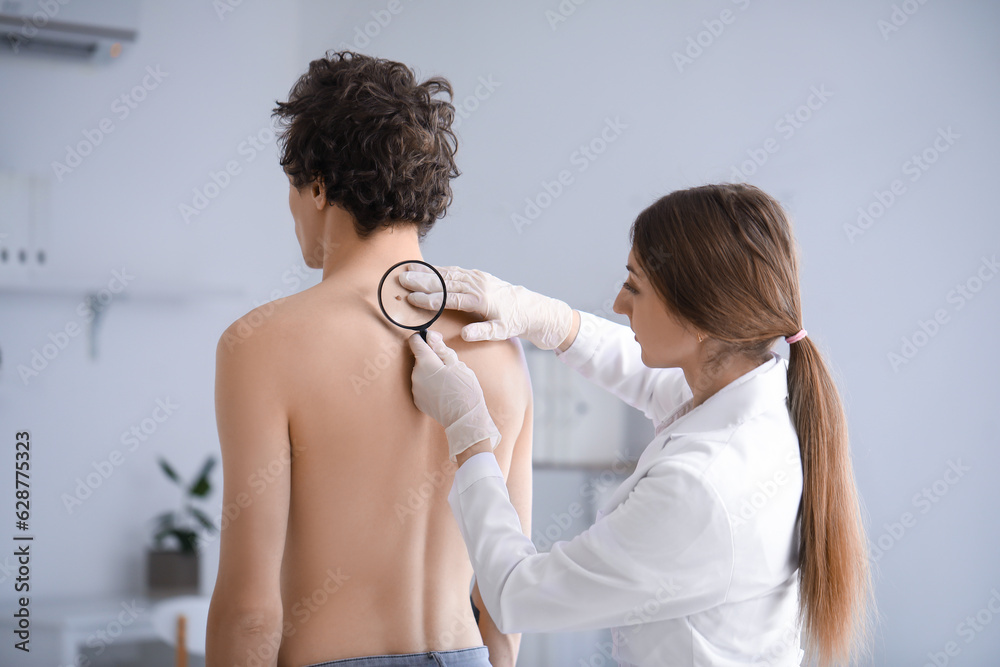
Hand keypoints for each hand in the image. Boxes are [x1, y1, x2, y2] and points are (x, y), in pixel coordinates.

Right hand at [398, 264, 573, 349]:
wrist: (531, 308)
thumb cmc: (515, 322)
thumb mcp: (501, 331)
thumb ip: (482, 333)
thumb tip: (463, 335)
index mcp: (480, 299)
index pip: (450, 298)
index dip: (430, 299)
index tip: (412, 298)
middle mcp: (477, 285)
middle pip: (445, 282)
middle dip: (423, 281)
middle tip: (402, 279)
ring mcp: (478, 278)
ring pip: (448, 273)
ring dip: (428, 273)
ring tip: (408, 270)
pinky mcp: (478, 276)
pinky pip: (455, 271)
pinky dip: (440, 270)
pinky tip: (427, 269)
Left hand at [408, 330, 500, 461]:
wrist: (464, 418)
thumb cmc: (464, 389)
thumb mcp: (457, 364)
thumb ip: (441, 348)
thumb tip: (429, 335)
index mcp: (425, 362)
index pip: (415, 341)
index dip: (425, 338)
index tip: (437, 342)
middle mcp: (415, 375)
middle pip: (419, 358)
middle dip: (431, 357)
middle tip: (449, 365)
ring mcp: (415, 389)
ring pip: (420, 372)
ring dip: (430, 371)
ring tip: (448, 380)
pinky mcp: (418, 400)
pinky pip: (422, 385)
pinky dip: (429, 384)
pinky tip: (443, 390)